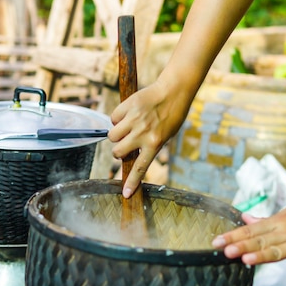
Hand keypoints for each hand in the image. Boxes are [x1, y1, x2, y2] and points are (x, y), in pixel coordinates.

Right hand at [108, 79, 186, 196]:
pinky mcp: (128, 106)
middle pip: (117, 152)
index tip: (126, 194)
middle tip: (126, 145)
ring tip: (126, 128)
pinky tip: (127, 114)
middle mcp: (143, 133)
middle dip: (118, 151)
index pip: (140, 168)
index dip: (132, 182)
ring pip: (112, 136)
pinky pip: (113, 118)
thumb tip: (128, 155)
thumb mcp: (164, 136)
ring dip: (116, 135)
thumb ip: (148, 146)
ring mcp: (134, 119)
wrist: (173, 91)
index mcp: (154, 143)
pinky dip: (117, 118)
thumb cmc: (171, 116)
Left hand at [212, 197, 285, 284]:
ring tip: (247, 260)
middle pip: (260, 240)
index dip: (233, 236)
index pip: (250, 230)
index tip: (216, 242)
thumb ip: (265, 220)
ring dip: (263, 255)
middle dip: (242, 245)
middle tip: (225, 251)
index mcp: (277, 222)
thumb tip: (245, 219)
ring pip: (278, 251)